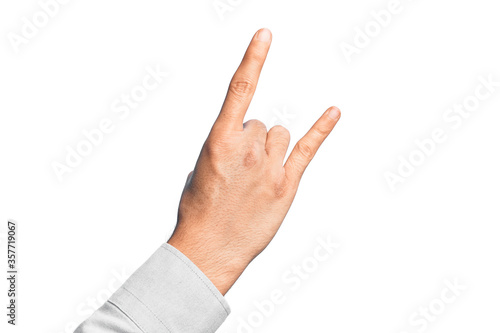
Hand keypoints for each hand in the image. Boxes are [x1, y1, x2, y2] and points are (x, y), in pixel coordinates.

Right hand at [167, 28, 340, 294]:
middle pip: (261, 123)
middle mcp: (247, 148)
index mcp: (219, 141)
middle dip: (252, 141)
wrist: (208, 248)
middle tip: (240, 171)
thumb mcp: (200, 169)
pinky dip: (322, 128)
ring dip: (270, 150)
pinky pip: (307, 149)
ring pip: (279, 136)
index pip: (240, 89)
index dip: (254, 59)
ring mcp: (269, 167)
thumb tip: (241, 137)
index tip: (266, 36)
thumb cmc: (200, 210)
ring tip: (256, 178)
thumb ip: (223, 145)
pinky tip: (333, 112)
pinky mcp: (286, 185)